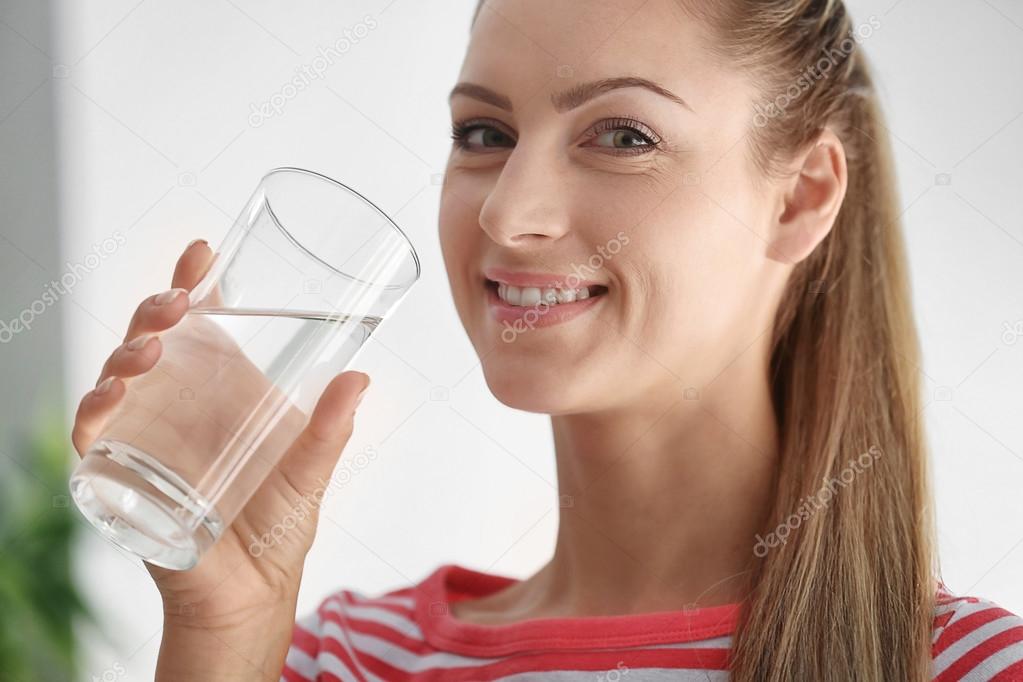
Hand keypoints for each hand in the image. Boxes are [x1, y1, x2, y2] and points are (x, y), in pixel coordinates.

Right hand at [72, 239, 369, 678]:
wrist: (248, 593)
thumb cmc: (278, 528)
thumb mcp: (309, 472)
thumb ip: (329, 429)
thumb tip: (360, 377)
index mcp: (223, 390)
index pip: (201, 325)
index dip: (194, 285)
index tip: (203, 252)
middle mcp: (181, 404)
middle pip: (155, 340)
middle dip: (157, 311)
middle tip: (177, 302)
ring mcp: (148, 435)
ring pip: (120, 376)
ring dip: (126, 353)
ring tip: (149, 350)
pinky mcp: (123, 474)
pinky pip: (95, 435)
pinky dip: (93, 413)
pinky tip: (109, 401)